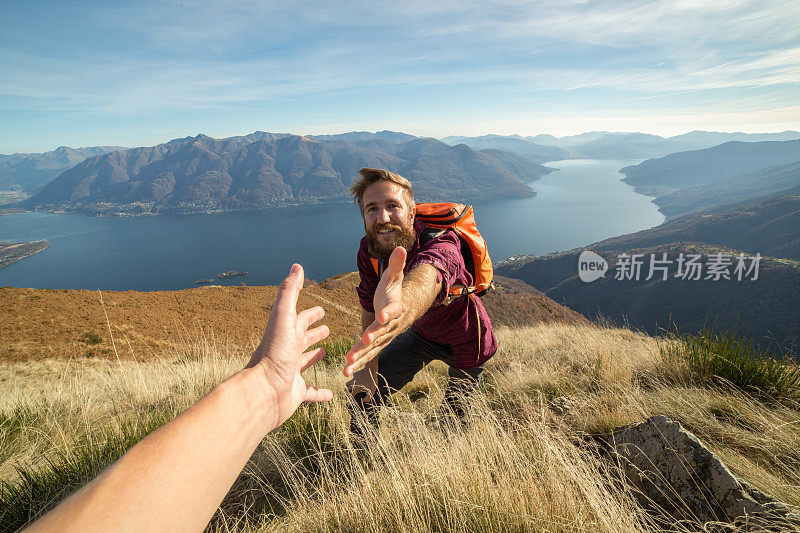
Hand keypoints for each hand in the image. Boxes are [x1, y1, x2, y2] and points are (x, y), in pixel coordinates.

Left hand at [246, 264, 332, 427]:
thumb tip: (297, 266)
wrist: (263, 390)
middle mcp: (287, 351)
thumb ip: (290, 292)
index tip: (322, 310)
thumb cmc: (274, 353)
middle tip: (326, 329)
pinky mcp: (295, 392)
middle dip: (313, 332)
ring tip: (323, 351)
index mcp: (285, 333)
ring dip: (313, 356)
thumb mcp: (283, 317)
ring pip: (304, 362)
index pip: (300, 319)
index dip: (311, 314)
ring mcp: (291, 372)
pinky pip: (310, 391)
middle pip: (302, 338)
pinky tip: (330, 393)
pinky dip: (320, 392)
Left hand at [344, 246, 406, 376]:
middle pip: (381, 331)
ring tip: (349, 364)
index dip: (388, 313)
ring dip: (361, 356)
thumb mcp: (395, 277)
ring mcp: (384, 337)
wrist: (404, 310)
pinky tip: (346, 371)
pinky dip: (358, 363)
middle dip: (372, 337)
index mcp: (394, 307)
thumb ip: (396, 265)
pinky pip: (368, 355)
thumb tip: (401, 247)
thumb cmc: (394, 291)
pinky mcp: (376, 345)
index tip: (383, 316)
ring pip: (373, 347)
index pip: (392, 310)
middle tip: (364, 340)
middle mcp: (390, 325)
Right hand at [345, 357, 378, 396]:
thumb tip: (364, 401)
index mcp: (356, 389)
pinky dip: (353, 379)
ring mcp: (353, 379)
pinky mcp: (355, 374)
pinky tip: (357, 380)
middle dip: (348, 392)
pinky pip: (352, 377)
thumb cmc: (372, 382)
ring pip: (347, 383)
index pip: (350, 395)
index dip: (350, 398)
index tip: (351, 399)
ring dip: (348, 386)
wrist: (371, 370)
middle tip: (350, 394)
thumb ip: (368, 398)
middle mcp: (353, 384)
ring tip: (352, 387)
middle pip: (346, 390)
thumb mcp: (371, 391)